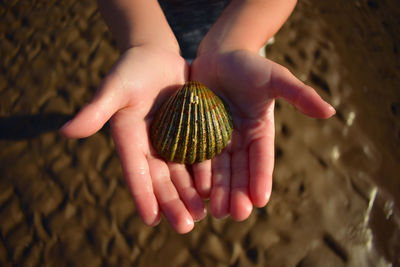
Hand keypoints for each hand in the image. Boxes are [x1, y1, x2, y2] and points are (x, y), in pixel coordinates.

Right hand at [60, 45, 205, 232]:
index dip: (143, 195)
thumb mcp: (115, 87)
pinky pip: (199, 156)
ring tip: (203, 215)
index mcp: (130, 140)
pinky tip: (217, 189)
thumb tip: (65, 132)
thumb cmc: (132, 69)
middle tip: (185, 225)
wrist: (158, 57)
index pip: (135, 172)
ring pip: (182, 174)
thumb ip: (96, 109)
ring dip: (191, 196)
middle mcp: (151, 146)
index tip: (151, 219)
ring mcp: (172, 142)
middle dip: (172, 203)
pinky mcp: (191, 134)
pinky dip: (207, 174)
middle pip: (161, 179)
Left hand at [190, 49, 334, 220]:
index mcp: (260, 131)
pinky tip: (194, 190)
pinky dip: (197, 173)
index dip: (261, 178)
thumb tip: (330, 111)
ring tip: (216, 211)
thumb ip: (299, 95)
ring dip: (217, 190)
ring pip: (218, 169)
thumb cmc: (249, 65)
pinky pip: (197, 155)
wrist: (218, 55)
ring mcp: (218, 138)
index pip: (262, 159)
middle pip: (239, 170)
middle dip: (237, 192)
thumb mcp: (275, 78)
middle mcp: (239, 140)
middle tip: (235, 214)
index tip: (260, 200)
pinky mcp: (197, 134)